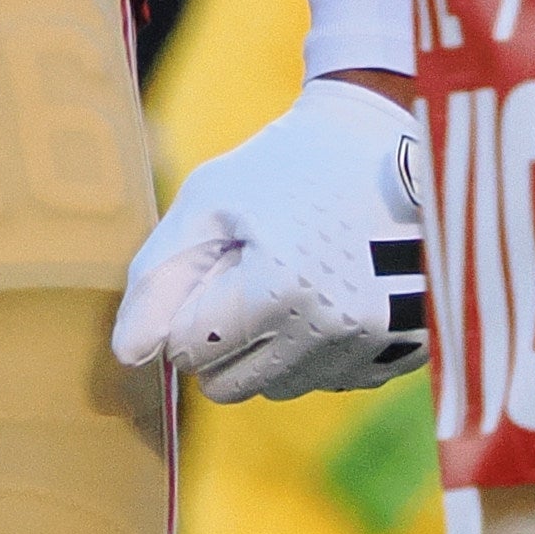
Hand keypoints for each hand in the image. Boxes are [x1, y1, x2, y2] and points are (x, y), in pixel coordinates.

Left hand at [113, 77, 431, 403]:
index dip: (186, 308)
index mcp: (283, 288)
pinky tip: (326, 293)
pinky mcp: (405, 354)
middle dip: (219, 338)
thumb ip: (158, 280)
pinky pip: (327, 381)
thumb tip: (129, 355)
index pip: (192, 351)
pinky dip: (312, 350)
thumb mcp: (205, 204)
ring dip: (266, 347)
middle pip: (231, 385)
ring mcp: (378, 345)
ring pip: (278, 389)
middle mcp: (337, 329)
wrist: (378, 144)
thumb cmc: (278, 169)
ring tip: (290, 276)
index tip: (214, 263)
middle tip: (246, 271)